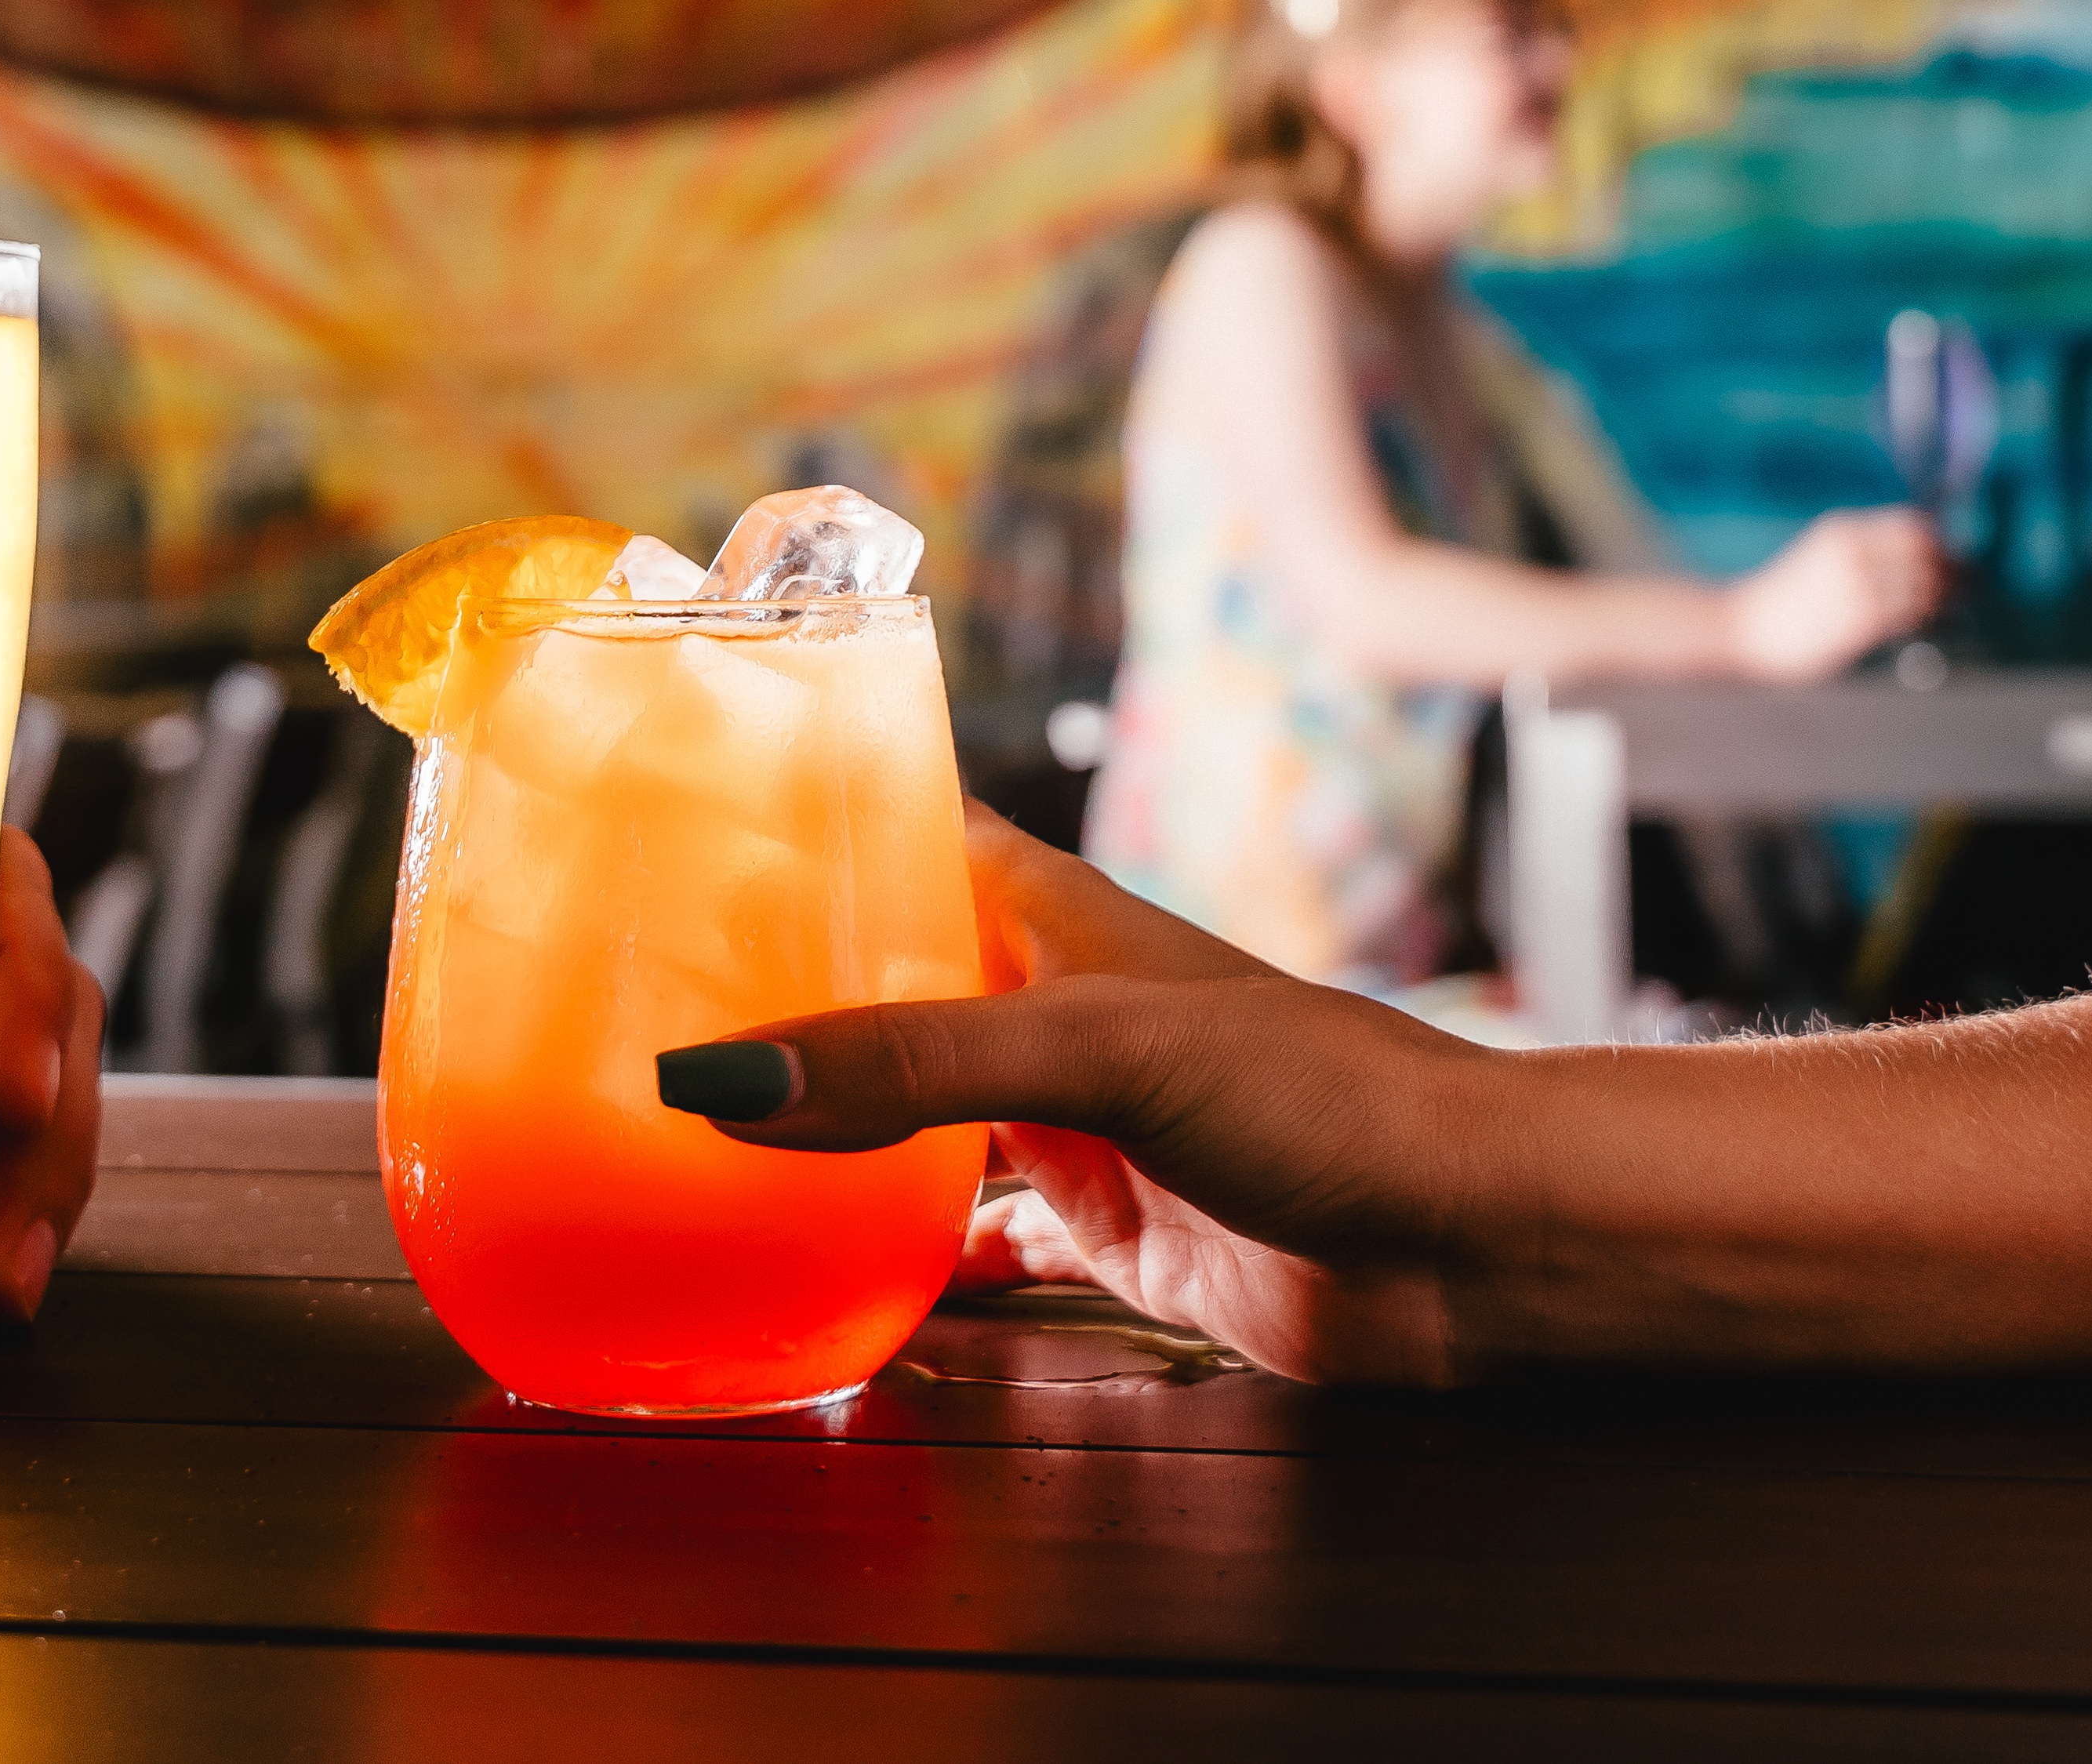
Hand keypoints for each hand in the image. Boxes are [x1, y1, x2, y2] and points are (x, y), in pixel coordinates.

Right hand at [664, 803, 1512, 1382]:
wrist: (1463, 1240)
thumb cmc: (1322, 1092)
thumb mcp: (1097, 1051)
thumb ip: (914, 1062)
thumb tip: (721, 1081)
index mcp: (1043, 912)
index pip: (902, 822)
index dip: (799, 812)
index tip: (663, 817)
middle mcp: (1043, 1005)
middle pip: (885, 975)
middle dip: (777, 989)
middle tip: (628, 1008)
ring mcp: (1070, 1120)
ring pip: (913, 1110)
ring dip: (824, 1126)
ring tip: (684, 1140)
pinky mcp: (1101, 1229)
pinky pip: (969, 1236)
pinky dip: (902, 1257)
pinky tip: (821, 1278)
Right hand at [1723, 508, 1944, 682]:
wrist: (1740, 627)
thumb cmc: (1784, 602)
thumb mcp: (1821, 559)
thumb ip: (1862, 555)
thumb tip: (1917, 562)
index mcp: (1843, 532)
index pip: (1912, 527)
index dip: (1941, 543)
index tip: (1954, 559)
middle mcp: (1853, 552)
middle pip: (1926, 553)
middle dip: (1954, 570)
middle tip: (1970, 586)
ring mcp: (1856, 586)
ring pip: (1925, 585)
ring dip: (1948, 597)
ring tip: (1957, 609)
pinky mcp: (1859, 620)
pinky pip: (1910, 616)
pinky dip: (1929, 620)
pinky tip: (1931, 626)